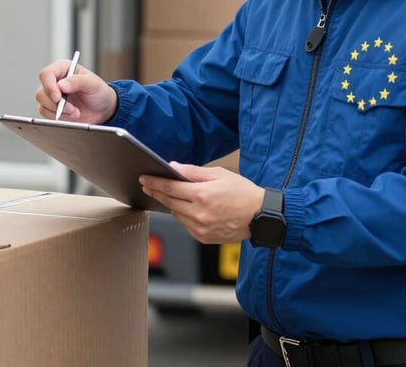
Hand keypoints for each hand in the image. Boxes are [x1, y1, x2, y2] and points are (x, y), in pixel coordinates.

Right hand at [35, 59, 117, 123]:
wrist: (102, 110)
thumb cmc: (99, 92)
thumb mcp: (93, 84)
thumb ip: (78, 81)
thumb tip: (61, 85)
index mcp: (63, 69)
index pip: (46, 74)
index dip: (49, 86)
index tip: (58, 97)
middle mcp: (54, 81)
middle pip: (41, 92)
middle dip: (56, 104)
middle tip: (72, 108)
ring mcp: (51, 95)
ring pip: (42, 105)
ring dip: (60, 112)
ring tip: (75, 112)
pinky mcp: (51, 108)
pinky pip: (46, 115)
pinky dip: (60, 117)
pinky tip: (72, 115)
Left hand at [140, 164, 264, 244]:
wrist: (260, 216)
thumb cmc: (242, 192)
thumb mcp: (219, 174)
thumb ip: (193, 171)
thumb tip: (174, 167)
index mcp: (203, 195)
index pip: (171, 187)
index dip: (155, 182)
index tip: (144, 178)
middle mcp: (199, 214)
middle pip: (170, 201)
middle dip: (157, 192)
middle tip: (147, 184)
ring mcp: (201, 228)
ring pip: (176, 214)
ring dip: (170, 203)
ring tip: (166, 194)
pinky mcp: (204, 237)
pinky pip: (186, 224)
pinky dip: (183, 215)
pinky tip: (185, 207)